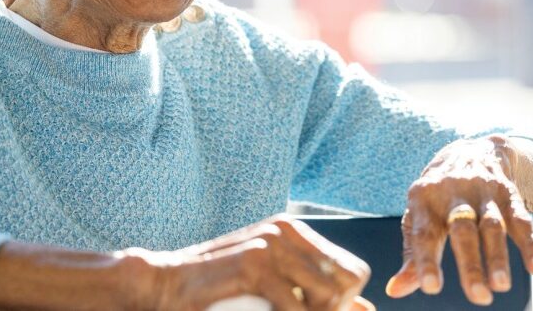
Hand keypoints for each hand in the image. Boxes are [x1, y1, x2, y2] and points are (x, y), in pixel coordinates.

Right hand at [120, 214, 373, 310]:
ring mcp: (270, 243)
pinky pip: (295, 306)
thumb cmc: (218, 291)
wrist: (163, 284)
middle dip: (334, 309)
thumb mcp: (273, 287)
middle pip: (349, 281)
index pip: (354, 270)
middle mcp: (286, 230)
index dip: (345, 302)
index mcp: (293, 231)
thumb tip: (369, 309)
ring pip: (328, 294)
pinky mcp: (253, 264)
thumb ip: (315, 293)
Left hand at [385, 135, 532, 305]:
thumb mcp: (419, 215)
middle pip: (462, 229)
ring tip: (501, 286)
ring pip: (492, 225)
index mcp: (424, 199)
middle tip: (478, 297)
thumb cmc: (437, 194)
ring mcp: (483, 192)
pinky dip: (531, 243)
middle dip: (470, 264)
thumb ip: (412, 254)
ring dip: (498, 256)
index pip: (424, 233)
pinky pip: (522, 218)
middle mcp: (453, 193)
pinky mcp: (508, 193)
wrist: (469, 149)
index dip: (426, 260)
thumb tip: (395, 291)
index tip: (430, 287)